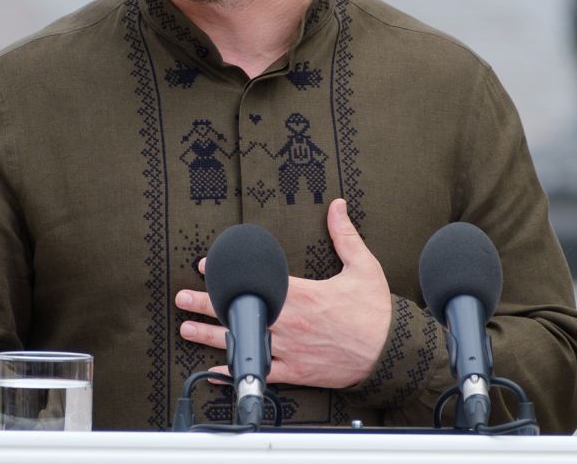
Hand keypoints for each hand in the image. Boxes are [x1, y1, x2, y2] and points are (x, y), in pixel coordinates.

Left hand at [175, 198, 392, 388]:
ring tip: (187, 330)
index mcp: (303, 295)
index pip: (257, 280)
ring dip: (212, 336)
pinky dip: (237, 371)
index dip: (228, 274)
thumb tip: (337, 206)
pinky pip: (261, 372)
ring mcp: (291, 349)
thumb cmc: (377, 312)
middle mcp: (291, 322)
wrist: (393, 352)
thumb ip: (344, 235)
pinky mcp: (297, 371)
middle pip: (240, 312)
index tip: (206, 266)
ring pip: (244, 341)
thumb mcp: (362, 266)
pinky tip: (216, 371)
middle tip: (183, 299)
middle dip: (207, 305)